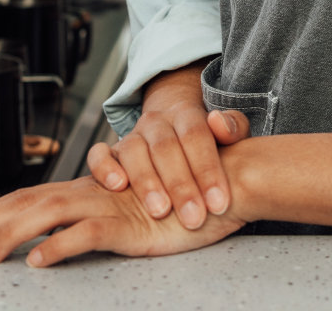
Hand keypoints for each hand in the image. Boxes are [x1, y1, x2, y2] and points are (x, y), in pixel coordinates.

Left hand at [0, 173, 243, 266]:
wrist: (219, 183)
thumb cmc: (175, 202)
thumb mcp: (121, 215)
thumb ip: (88, 222)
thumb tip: (46, 245)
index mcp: (82, 192)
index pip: (23, 200)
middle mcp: (88, 193)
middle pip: (23, 203)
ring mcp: (107, 206)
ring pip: (47, 214)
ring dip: (13, 233)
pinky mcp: (128, 224)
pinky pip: (88, 233)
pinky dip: (61, 246)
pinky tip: (40, 261)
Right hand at [85, 60, 249, 229]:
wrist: (172, 125)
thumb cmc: (203, 142)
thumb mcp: (227, 135)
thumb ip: (233, 128)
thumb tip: (219, 123)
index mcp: (186, 114)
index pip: (196, 136)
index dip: (208, 170)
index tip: (220, 203)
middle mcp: (156, 122)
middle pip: (165, 147)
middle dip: (181, 185)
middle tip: (194, 218)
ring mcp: (132, 136)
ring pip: (133, 150)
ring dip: (147, 182)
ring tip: (161, 211)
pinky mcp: (111, 152)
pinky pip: (99, 154)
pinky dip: (105, 168)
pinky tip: (117, 186)